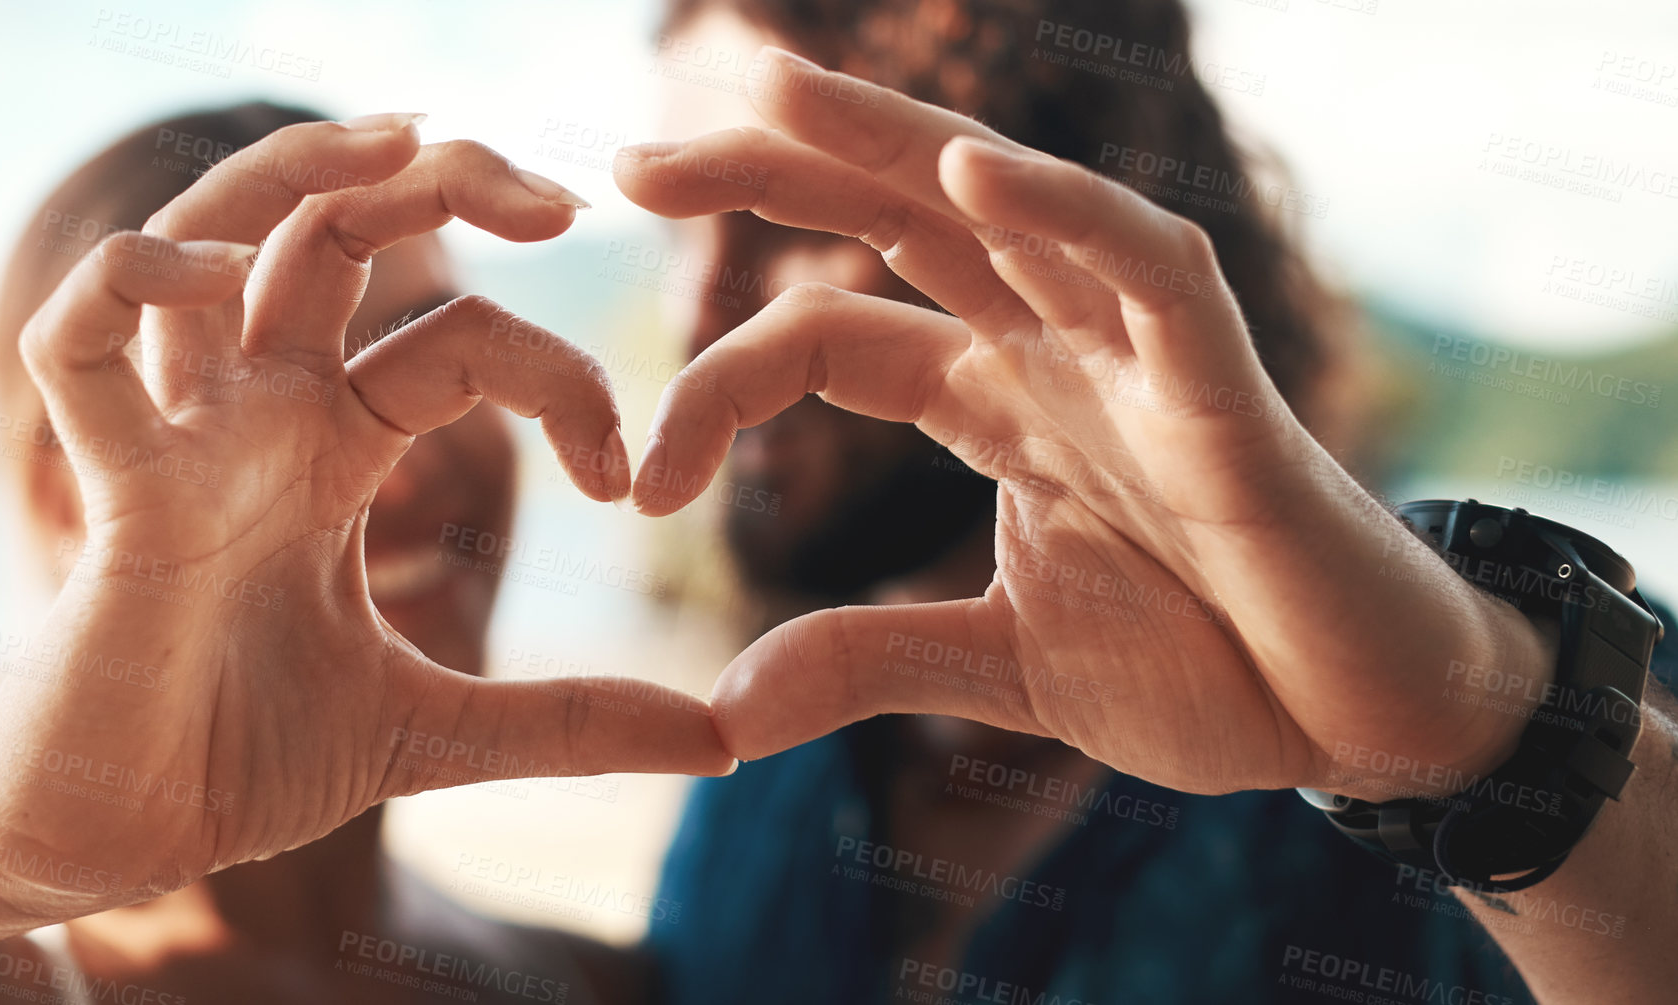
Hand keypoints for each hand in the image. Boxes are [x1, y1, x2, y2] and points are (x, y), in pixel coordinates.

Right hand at [0, 117, 731, 920]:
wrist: (122, 841)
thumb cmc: (244, 760)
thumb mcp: (435, 733)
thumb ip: (568, 722)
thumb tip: (720, 742)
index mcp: (338, 451)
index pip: (462, 339)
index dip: (563, 379)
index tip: (626, 484)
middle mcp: (263, 416)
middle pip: (337, 230)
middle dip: (447, 179)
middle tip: (561, 200)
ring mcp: (185, 439)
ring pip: (216, 232)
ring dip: (302, 168)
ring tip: (408, 139)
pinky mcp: (114, 493)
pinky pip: (80, 342)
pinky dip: (132, 280)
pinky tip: (216, 276)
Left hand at [616, 50, 1548, 799]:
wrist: (1350, 723)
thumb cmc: (1204, 671)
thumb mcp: (998, 666)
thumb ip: (865, 663)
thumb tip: (720, 715)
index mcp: (992, 399)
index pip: (828, 339)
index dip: (718, 384)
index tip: (640, 480)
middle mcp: (1049, 350)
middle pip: (897, 223)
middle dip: (772, 176)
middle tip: (632, 163)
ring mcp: (1133, 356)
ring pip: (1006, 205)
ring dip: (893, 140)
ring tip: (774, 88)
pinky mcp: (1221, 387)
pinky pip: (1145, 269)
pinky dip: (1067, 213)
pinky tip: (971, 170)